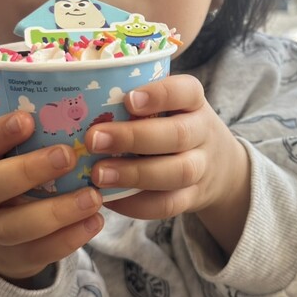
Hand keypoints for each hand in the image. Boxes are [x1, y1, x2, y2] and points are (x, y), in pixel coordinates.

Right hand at [0, 112, 103, 281]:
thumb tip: (85, 113)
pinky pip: (42, 251)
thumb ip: (36, 143)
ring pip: (18, 225)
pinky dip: (71, 238)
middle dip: (29, 170)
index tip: (28, 119)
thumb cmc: (16, 186)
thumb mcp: (12, 161)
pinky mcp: (17, 258)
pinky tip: (96, 221)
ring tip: (94, 197)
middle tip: (69, 155)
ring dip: (59, 211)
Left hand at [86, 75, 250, 254]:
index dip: (159, 95)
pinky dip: (138, 204)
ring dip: (135, 174)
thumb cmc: (175, 128)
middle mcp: (202, 133)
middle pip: (178, 135)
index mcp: (194, 103)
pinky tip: (111, 199)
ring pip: (177, 172)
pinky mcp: (193, 198)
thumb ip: (136, 106)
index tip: (128, 100)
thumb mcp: (170, 108)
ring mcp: (201, 168)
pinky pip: (169, 204)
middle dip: (134, 138)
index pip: (186, 91)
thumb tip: (77, 108)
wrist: (219, 168)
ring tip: (99, 175)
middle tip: (94, 140)